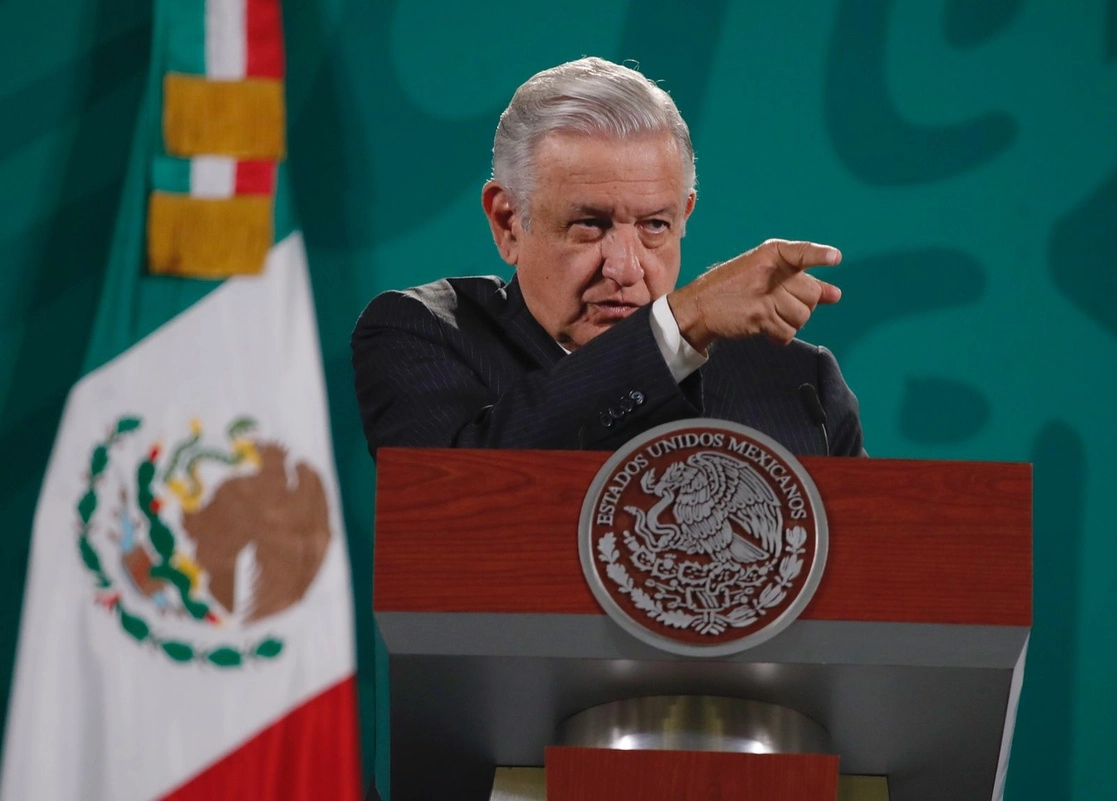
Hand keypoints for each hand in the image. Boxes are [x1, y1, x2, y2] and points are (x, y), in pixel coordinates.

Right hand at [667, 239, 841, 350]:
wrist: (700, 305)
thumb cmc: (735, 287)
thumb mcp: (767, 273)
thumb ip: (803, 281)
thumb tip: (835, 295)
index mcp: (771, 253)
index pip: (802, 252)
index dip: (820, 256)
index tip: (836, 259)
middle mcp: (768, 270)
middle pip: (811, 294)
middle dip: (803, 305)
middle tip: (780, 304)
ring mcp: (763, 294)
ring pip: (802, 316)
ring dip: (791, 322)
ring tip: (771, 315)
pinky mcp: (758, 316)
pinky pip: (788, 332)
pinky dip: (781, 335)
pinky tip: (767, 327)